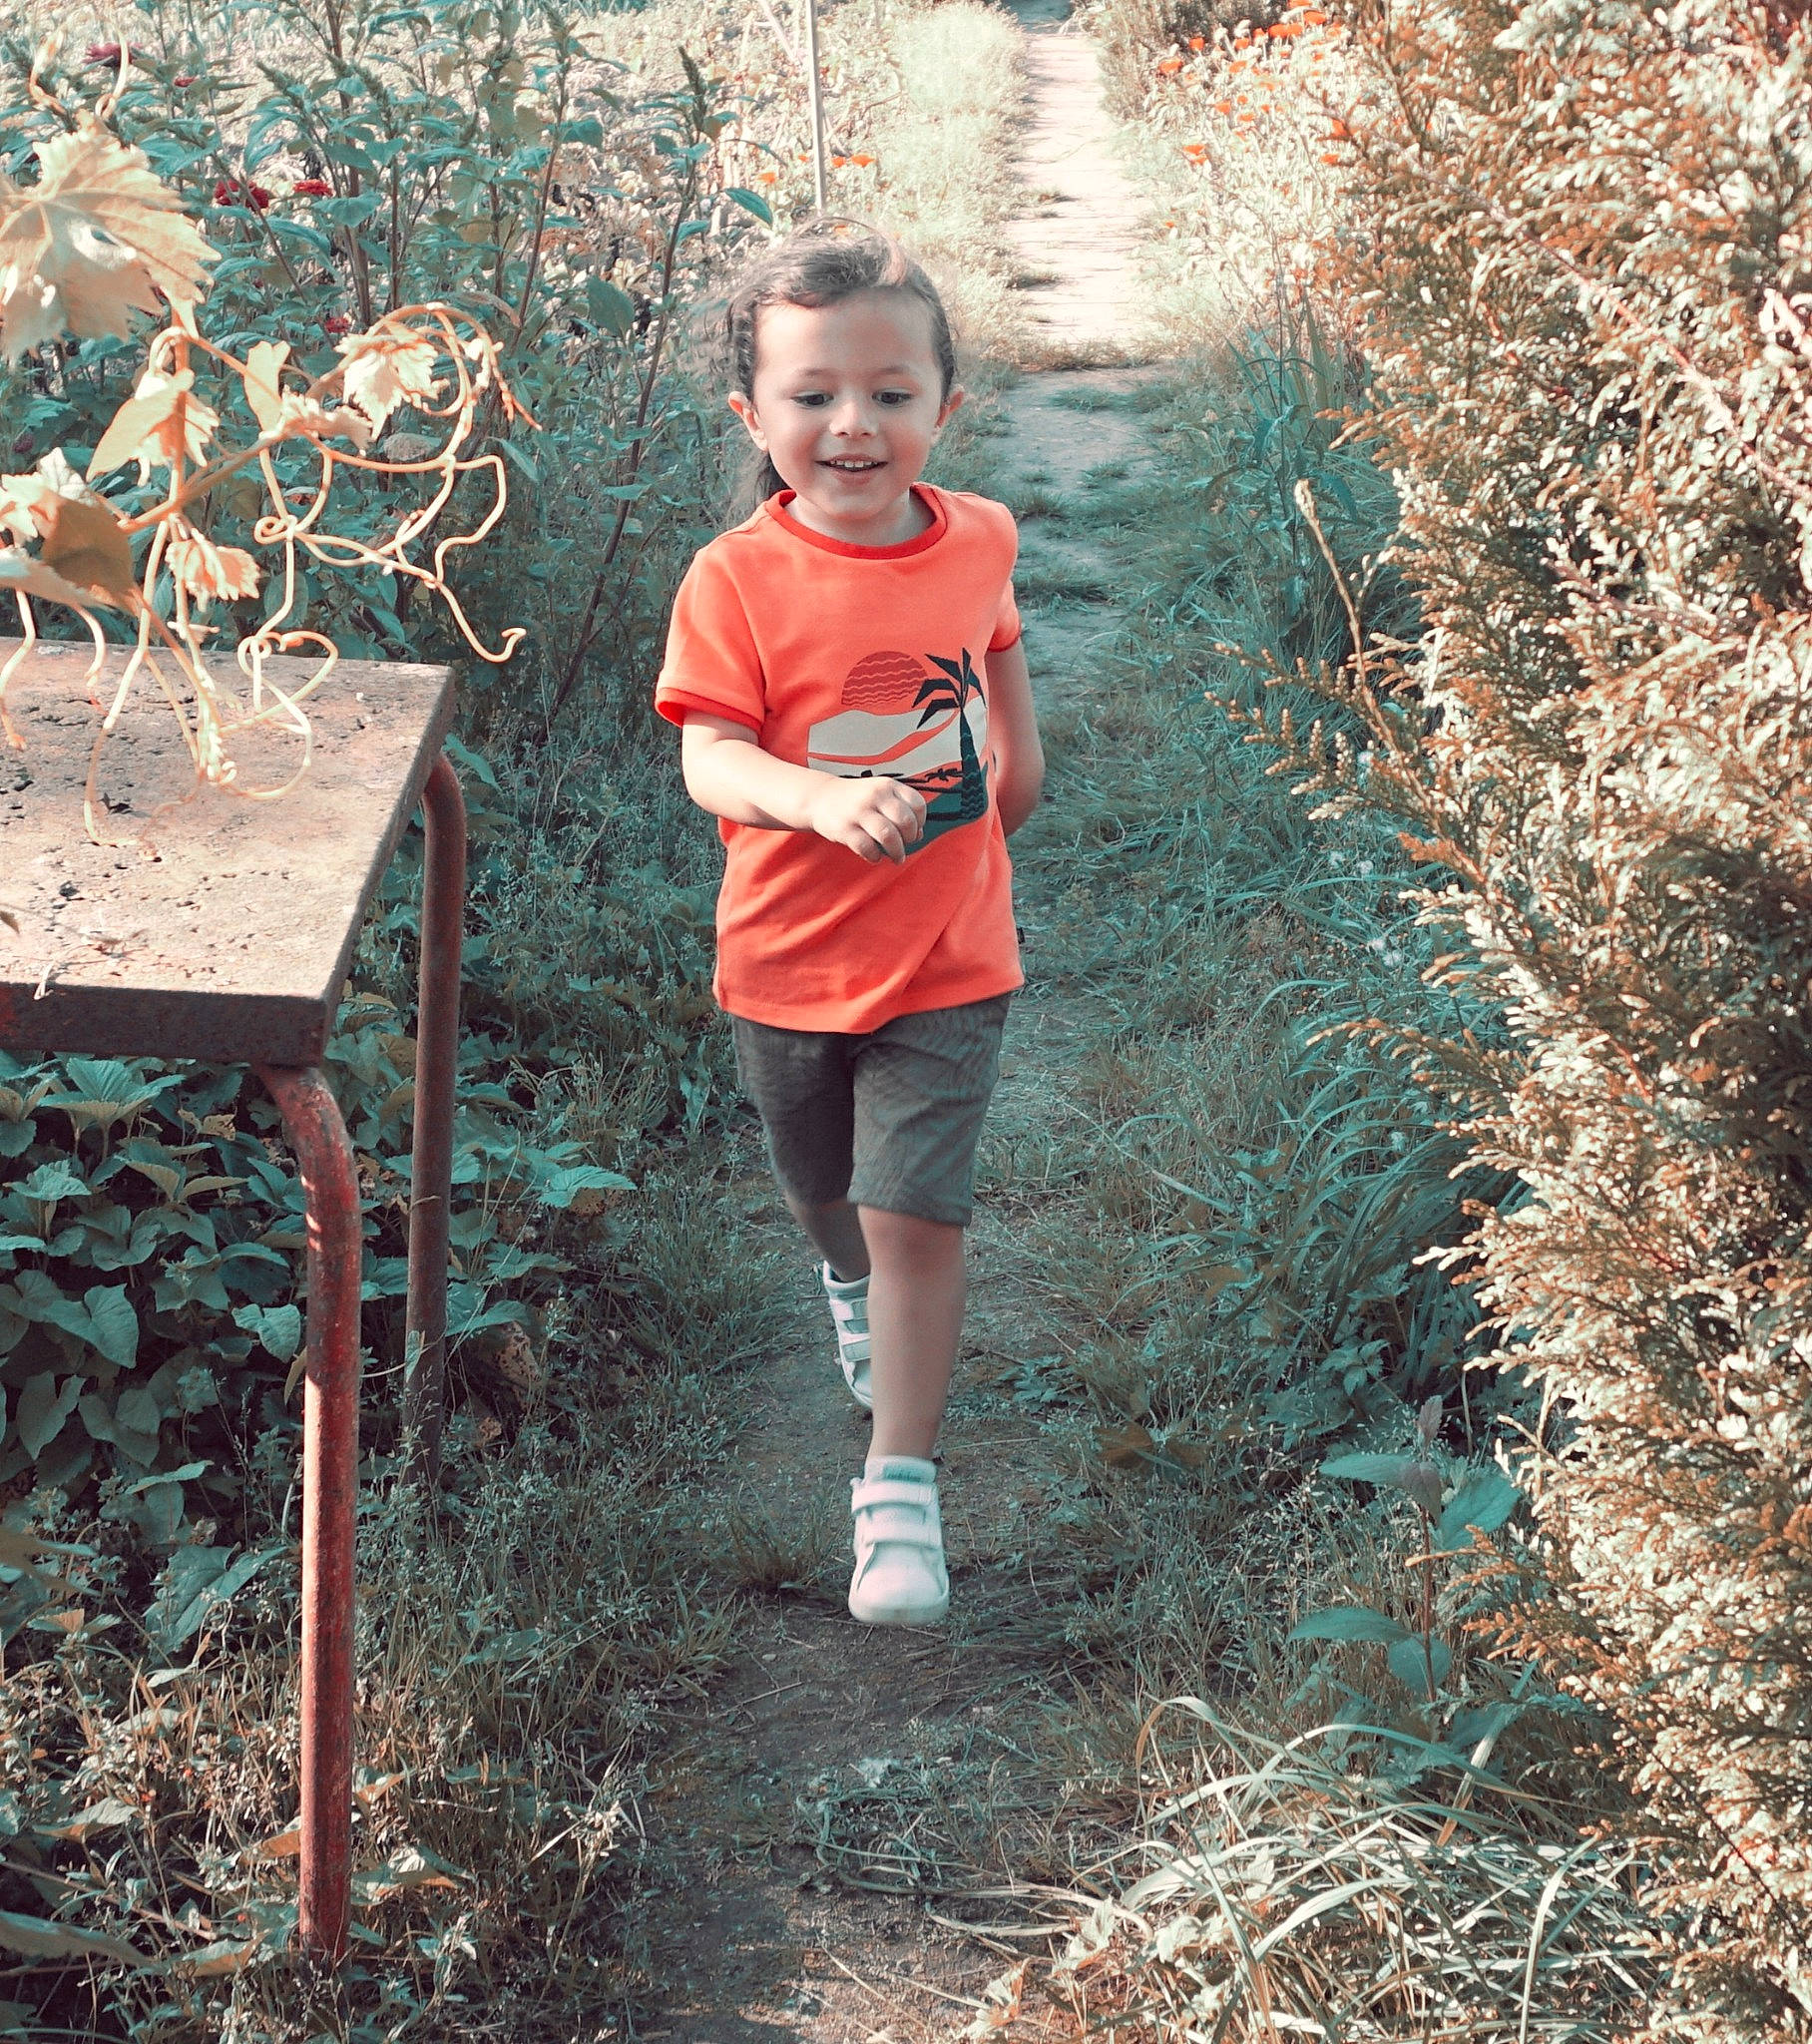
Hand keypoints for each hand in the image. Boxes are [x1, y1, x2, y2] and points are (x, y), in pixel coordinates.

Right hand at [806, 774, 927, 863]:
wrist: (820, 798)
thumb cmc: (856, 800)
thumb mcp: (880, 795)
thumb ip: (901, 810)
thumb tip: (919, 834)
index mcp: (887, 786)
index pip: (917, 804)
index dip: (920, 822)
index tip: (914, 830)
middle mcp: (875, 796)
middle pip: (905, 821)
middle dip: (910, 838)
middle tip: (905, 845)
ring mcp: (859, 812)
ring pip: (889, 836)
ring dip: (897, 852)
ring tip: (897, 858)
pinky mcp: (845, 828)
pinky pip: (867, 848)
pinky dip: (875, 856)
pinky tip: (875, 856)